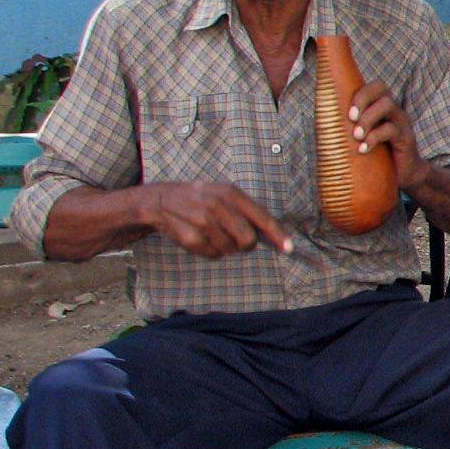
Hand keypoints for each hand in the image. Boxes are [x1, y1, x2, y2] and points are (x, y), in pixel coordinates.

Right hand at [146, 181, 291, 258]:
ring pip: (230, 249)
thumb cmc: (199, 198)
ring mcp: (202, 222)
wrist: (161, 200)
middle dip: (247, 245)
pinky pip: (213, 254)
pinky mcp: (191, 237)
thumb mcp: (223, 194)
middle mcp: (217, 206)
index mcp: (230, 193)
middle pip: (247, 239)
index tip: (288, 248)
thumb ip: (246, 210)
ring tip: (213, 234)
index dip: (277, 235)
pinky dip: (211, 251)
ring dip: (226, 247)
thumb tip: (271, 233)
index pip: (262, 217)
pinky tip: (201, 237)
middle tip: (240, 242)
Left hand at [348, 79, 424, 189]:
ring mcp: (402, 122)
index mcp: (382, 107)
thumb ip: (350, 127)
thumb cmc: (379, 155)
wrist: (405, 174)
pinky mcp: (406, 138)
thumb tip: (322, 123)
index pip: (375, 86)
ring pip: (388, 105)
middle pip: (381, 88)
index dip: (360, 92)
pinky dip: (374, 138)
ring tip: (356, 136)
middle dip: (362, 99)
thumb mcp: (364, 137)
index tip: (347, 112)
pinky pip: (392, 129)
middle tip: (350, 118)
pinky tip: (363, 149)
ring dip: (367, 119)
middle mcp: (394, 110)